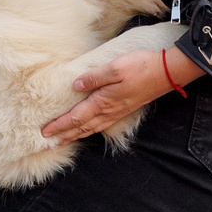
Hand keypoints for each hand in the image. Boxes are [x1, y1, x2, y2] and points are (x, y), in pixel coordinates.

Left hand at [41, 46, 203, 141]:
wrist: (166, 72)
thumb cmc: (140, 67)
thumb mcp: (114, 68)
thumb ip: (93, 78)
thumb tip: (75, 86)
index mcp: (103, 101)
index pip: (76, 118)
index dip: (60, 125)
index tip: (45, 132)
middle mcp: (109, 111)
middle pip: (82, 127)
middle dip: (64, 135)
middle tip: (48, 144)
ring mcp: (118, 112)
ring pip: (92, 128)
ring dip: (76, 135)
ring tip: (64, 140)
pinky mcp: (124, 108)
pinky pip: (102, 124)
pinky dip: (91, 130)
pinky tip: (89, 129)